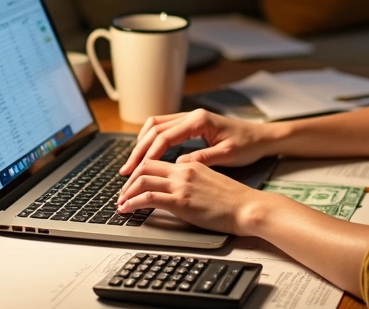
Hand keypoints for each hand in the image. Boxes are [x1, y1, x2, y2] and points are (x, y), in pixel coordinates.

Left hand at [115, 159, 267, 234]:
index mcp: (191, 164)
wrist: (248, 207)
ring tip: (120, 203)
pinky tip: (126, 209)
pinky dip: (132, 202)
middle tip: (121, 193)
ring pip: (142, 179)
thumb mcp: (211, 181)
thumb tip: (179, 186)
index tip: (132, 182)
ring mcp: (182, 184)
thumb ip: (193, 178)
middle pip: (145, 166)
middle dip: (128, 179)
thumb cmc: (235, 199)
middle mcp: (184, 170)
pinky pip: (148, 197)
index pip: (157, 160)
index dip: (140, 169)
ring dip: (126, 192)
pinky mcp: (181, 201)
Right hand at [118, 109, 276, 177]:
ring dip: (142, 143)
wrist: (262, 137)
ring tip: (132, 163)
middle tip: (127, 170)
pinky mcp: (192, 124)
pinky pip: (164, 128)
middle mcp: (192, 116)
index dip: (148, 154)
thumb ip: (203, 159)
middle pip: (154, 129)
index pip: (164, 136)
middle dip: (138, 150)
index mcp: (199, 121)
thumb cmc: (248, 145)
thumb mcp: (227, 155)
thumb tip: (179, 166)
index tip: (136, 171)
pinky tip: (147, 154)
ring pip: (156, 126)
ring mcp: (191, 118)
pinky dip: (152, 140)